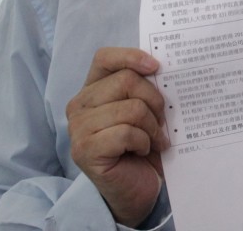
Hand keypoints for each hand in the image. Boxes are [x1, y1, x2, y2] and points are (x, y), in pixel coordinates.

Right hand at [66, 48, 168, 226]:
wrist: (137, 187)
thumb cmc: (142, 145)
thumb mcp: (145, 109)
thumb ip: (144, 87)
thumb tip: (164, 68)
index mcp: (93, 89)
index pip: (105, 57)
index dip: (131, 56)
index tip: (157, 67)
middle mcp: (79, 105)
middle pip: (126, 80)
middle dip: (155, 100)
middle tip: (162, 121)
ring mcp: (78, 128)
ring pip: (131, 108)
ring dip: (152, 126)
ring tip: (154, 139)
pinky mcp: (84, 150)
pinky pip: (126, 133)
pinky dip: (143, 142)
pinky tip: (142, 151)